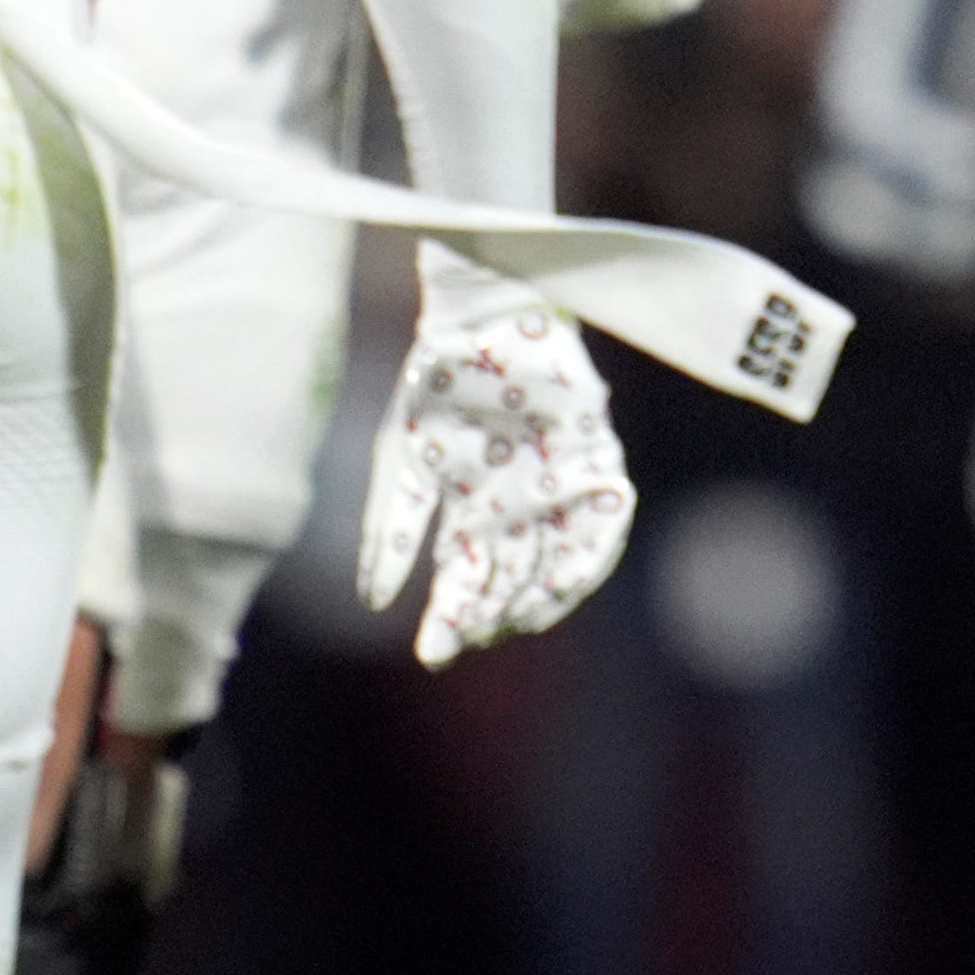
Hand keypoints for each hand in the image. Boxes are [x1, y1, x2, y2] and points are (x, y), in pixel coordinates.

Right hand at [359, 244, 636, 664]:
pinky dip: (588, 556)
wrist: (479, 321)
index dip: (451, 621)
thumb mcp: (403, 463)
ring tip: (517, 617)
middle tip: (471, 635)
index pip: (466, 583)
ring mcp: (559, 489)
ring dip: (539, 596)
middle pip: (512, 581)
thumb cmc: (436, 388)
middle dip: (490, 614)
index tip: (433, 653)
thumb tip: (373, 602)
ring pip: (558, 564)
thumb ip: (393, 530)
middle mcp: (519, 511)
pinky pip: (602, 524)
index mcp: (473, 514)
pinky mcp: (593, 461)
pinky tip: (567, 581)